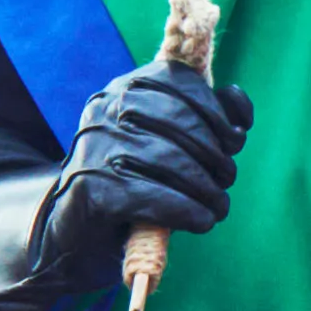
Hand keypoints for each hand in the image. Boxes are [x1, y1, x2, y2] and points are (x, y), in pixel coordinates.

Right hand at [54, 56, 245, 246]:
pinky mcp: (90, 188)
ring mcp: (93, 147)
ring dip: (207, 188)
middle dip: (216, 153)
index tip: (236, 139)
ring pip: (169, 160)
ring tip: (218, 206)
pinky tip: (202, 221)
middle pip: (179, 121)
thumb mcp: (162, 144)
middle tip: (227, 179)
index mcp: (122, 89)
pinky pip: (153, 196)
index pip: (177, 79)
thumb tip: (241, 110)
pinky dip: (187, 210)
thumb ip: (204, 120)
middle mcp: (103, 110)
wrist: (70, 231)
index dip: (216, 109)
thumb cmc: (128, 183)